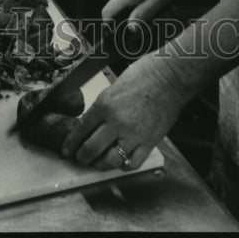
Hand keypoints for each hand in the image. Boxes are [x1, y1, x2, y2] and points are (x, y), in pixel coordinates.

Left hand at [61, 50, 191, 170]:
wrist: (171, 76)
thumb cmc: (145, 73)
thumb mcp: (115, 85)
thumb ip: (105, 106)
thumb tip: (96, 122)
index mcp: (105, 103)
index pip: (82, 128)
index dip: (72, 142)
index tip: (67, 149)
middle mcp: (116, 121)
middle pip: (92, 148)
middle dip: (82, 156)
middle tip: (80, 158)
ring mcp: (134, 134)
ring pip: (110, 160)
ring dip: (100, 164)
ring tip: (97, 163)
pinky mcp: (150, 142)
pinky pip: (132, 163)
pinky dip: (124, 165)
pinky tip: (120, 161)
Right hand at [102, 0, 189, 26]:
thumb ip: (145, 13)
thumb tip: (130, 30)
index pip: (107, 14)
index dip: (109, 29)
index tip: (118, 42)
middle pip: (116, 12)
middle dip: (128, 25)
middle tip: (149, 31)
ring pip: (125, 5)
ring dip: (137, 14)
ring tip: (160, 15)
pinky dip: (140, 4)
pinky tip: (158, 3)